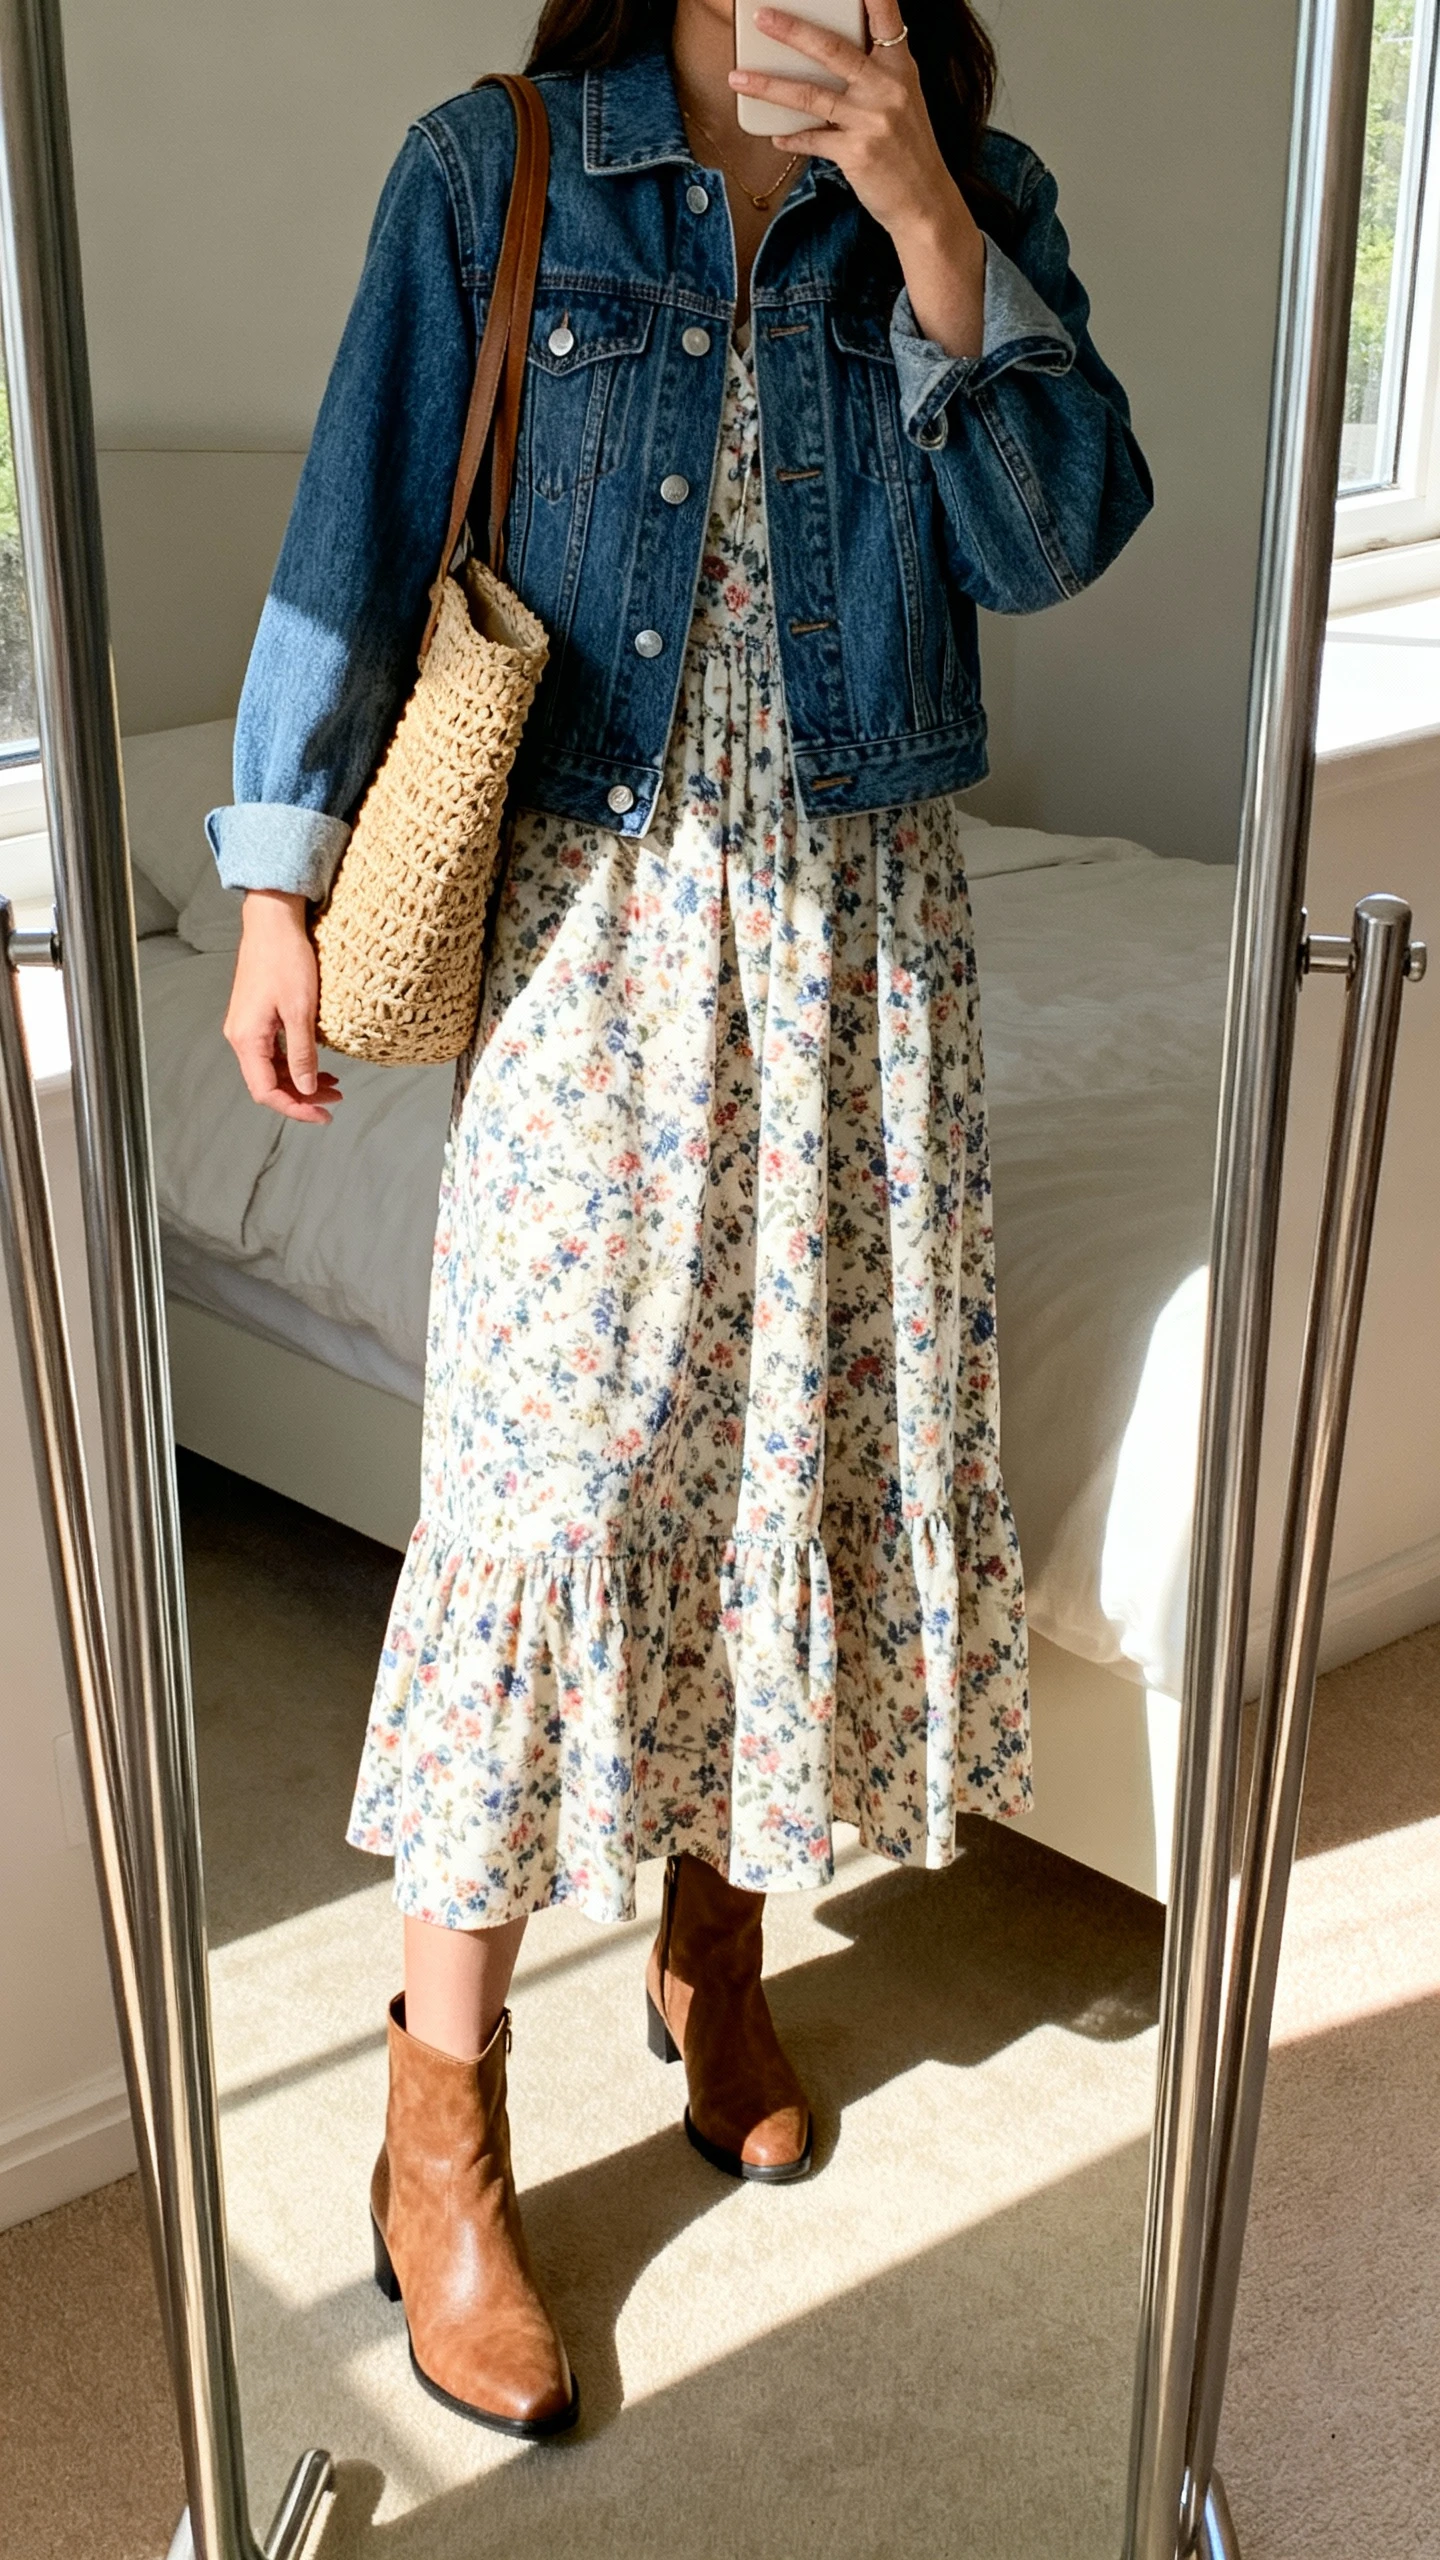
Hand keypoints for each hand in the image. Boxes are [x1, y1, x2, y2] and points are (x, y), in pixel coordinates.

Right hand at [223, 889, 342, 1123]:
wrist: (273, 922)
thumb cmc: (285, 959)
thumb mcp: (300, 1011)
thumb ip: (302, 1054)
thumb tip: (305, 1089)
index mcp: (247, 1039)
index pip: (266, 1091)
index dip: (295, 1108)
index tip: (324, 1114)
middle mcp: (241, 1036)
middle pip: (268, 1083)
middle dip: (302, 1096)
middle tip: (336, 1099)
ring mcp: (247, 1026)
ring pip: (272, 1068)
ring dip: (300, 1080)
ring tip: (334, 1084)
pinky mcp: (256, 1016)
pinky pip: (273, 1051)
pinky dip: (295, 1062)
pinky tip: (316, 1063)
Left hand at [729, 0, 985, 355]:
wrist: (925, 202)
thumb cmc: (908, 149)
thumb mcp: (901, 100)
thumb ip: (871, 73)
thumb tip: (823, 55)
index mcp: (899, 67)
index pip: (885, 18)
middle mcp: (887, 88)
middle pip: (831, 49)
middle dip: (792, 30)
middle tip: (761, 17)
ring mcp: (871, 120)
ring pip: (810, 95)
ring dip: (769, 85)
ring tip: (738, 77)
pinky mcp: (855, 153)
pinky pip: (811, 139)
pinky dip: (790, 136)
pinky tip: (775, 133)